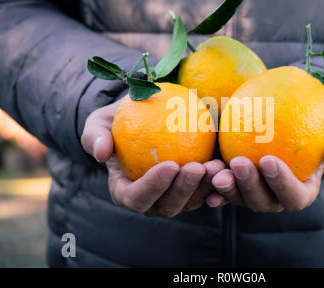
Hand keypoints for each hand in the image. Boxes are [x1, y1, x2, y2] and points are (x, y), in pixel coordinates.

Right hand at [81, 100, 224, 216]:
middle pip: (168, 206)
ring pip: (193, 202)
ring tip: (216, 166)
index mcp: (127, 191)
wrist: (149, 116)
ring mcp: (177, 196)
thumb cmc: (120, 121)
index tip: (169, 165)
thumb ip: (95, 136)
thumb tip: (102, 153)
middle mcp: (153, 200)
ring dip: (206, 187)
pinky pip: (210, 191)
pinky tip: (229, 167)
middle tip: (196, 167)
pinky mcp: (197, 187)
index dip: (152, 188)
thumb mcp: (100, 122)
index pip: (136, 199)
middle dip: (183, 190)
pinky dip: (220, 183)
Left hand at [206, 111, 323, 211]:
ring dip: (225, 187)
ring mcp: (253, 192)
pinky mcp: (235, 183)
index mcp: (302, 191)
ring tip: (213, 170)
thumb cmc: (320, 129)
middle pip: (262, 202)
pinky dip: (210, 184)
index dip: (282, 183)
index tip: (269, 159)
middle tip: (237, 163)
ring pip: (238, 197)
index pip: (294, 195)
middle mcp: (276, 198)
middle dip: (249, 186)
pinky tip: (201, 172)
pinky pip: (221, 188)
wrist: (294, 123)